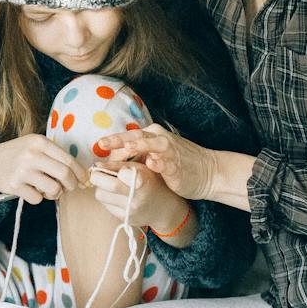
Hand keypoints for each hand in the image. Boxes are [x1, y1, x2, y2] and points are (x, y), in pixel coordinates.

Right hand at [0, 134, 88, 207]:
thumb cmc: (21, 155)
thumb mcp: (36, 146)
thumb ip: (57, 156)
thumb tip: (83, 175)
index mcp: (39, 142)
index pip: (68, 160)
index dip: (80, 173)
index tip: (84, 180)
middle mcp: (31, 154)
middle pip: (64, 175)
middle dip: (71, 185)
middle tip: (69, 188)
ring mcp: (22, 170)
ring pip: (53, 189)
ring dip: (55, 193)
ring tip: (48, 189)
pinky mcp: (14, 185)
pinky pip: (38, 199)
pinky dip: (38, 198)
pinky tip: (31, 190)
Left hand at [88, 160, 189, 235]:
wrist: (164, 208)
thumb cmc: (152, 182)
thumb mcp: (141, 168)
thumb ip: (118, 165)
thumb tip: (96, 165)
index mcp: (142, 181)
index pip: (117, 173)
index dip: (107, 169)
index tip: (105, 167)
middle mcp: (136, 198)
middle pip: (103, 188)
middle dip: (96, 178)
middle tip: (98, 174)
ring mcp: (130, 211)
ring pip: (101, 196)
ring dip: (101, 189)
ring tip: (110, 185)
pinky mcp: (125, 219)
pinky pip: (106, 206)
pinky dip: (107, 199)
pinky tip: (117, 195)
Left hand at [99, 125, 221, 202]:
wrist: (208, 172)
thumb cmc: (178, 164)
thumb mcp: (155, 156)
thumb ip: (137, 155)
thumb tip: (111, 161)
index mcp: (152, 135)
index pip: (129, 136)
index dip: (113, 142)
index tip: (98, 147)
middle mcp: (160, 139)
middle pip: (136, 137)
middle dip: (118, 140)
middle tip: (102, 144)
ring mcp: (170, 152)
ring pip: (152, 145)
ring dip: (139, 146)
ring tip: (126, 148)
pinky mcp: (178, 166)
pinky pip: (168, 162)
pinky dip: (160, 162)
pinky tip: (152, 164)